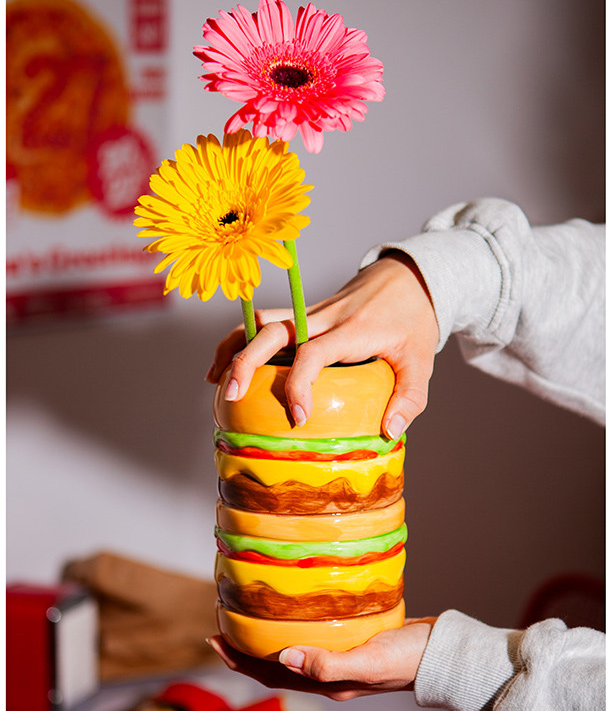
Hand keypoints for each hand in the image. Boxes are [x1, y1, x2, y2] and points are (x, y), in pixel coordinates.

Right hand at [206, 254, 439, 436]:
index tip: (298, 418)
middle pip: (273, 330)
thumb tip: (388, 433)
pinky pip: (265, 324)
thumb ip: (410, 399)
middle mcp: (325, 318)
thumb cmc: (414, 321)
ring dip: (234, 349)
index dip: (300, 384)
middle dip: (246, 362)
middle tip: (232, 397)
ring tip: (217, 384)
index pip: (314, 352)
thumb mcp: (423, 361)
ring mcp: (311, 314)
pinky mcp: (304, 316)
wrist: (408, 277)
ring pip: (261, 322)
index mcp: (352, 330)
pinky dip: (239, 341)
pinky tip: (225, 366)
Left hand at [207, 618, 436, 700]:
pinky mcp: (354, 641)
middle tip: (221, 625)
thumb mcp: (368, 661)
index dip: (239, 662)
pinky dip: (296, 625)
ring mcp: (342, 659)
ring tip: (249, 615)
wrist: (444, 653)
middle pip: (277, 665)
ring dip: (268, 637)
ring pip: (294, 650)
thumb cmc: (410, 659)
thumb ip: (327, 665)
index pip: (272, 677)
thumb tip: (284, 658)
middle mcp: (330, 676)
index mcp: (328, 685)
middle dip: (246, 649)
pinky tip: (295, 607)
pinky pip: (315, 636)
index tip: (213, 641)